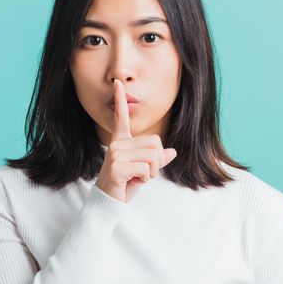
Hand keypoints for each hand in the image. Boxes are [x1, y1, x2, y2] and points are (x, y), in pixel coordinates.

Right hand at [95, 79, 177, 202]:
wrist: (109, 200)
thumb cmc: (125, 183)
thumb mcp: (144, 170)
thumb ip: (157, 159)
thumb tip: (172, 152)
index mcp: (121, 141)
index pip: (121, 117)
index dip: (120, 100)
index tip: (117, 83)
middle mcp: (116, 144)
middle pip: (155, 143)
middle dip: (156, 163)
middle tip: (141, 173)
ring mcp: (115, 154)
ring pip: (153, 157)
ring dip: (151, 173)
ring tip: (135, 177)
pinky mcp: (117, 166)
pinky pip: (146, 169)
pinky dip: (145, 179)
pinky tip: (131, 182)